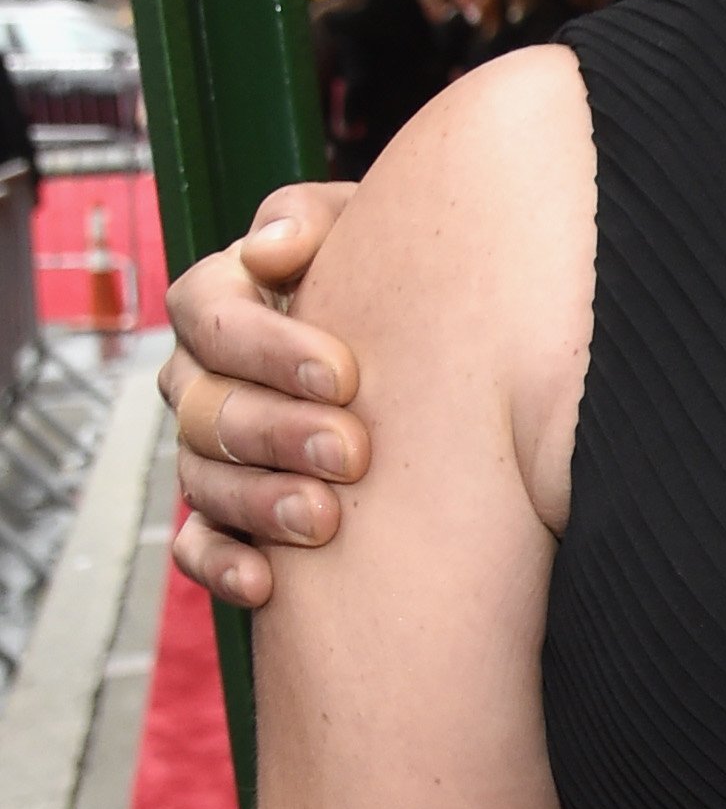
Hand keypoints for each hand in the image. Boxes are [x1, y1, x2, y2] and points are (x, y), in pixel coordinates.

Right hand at [159, 183, 367, 603]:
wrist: (445, 362)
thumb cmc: (404, 283)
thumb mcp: (372, 229)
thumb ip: (317, 222)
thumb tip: (268, 249)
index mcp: (227, 303)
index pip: (205, 313)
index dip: (265, 345)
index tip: (346, 374)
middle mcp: (206, 377)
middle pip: (205, 403)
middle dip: (277, 431)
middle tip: (352, 453)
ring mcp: (210, 451)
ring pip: (201, 478)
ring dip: (259, 501)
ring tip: (324, 519)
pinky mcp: (224, 518)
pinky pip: (197, 546)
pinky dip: (222, 566)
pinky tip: (266, 586)